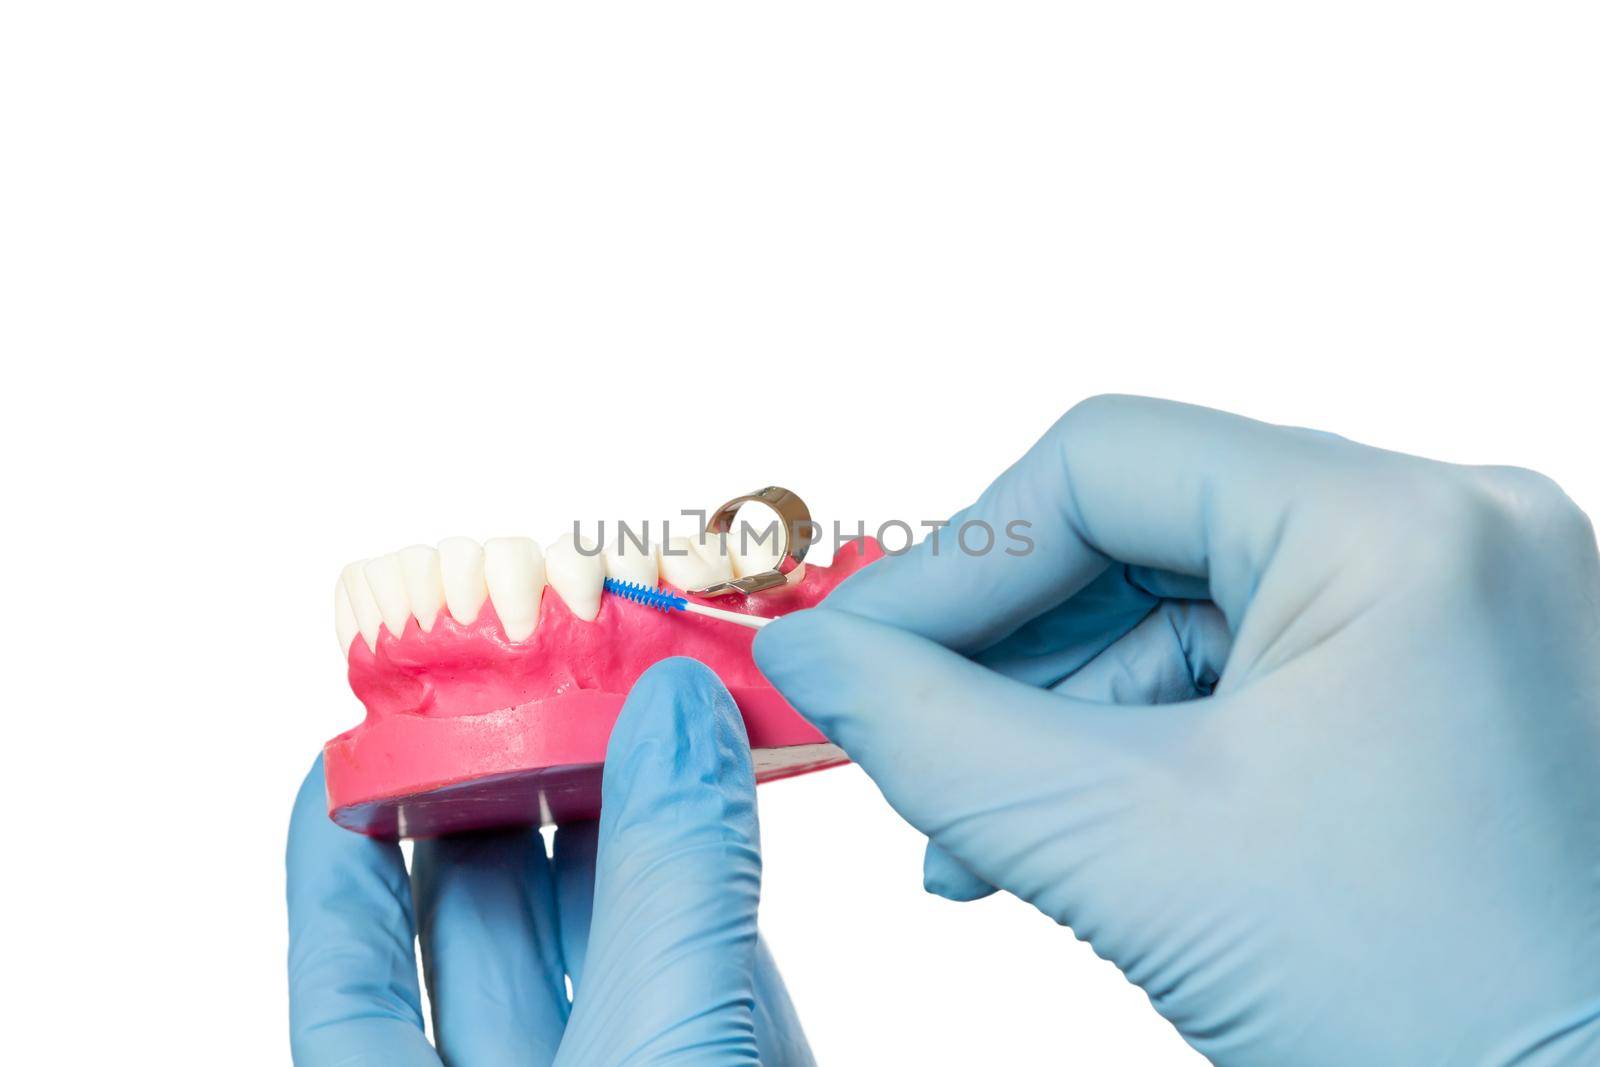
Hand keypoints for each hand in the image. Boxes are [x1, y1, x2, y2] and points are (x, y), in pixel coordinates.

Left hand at [287, 658, 813, 1066]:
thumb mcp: (659, 1056)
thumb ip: (667, 890)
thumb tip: (673, 713)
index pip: (347, 970)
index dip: (338, 850)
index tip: (350, 738)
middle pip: (488, 916)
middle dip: (517, 782)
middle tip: (544, 665)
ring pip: (609, 921)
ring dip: (631, 804)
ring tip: (642, 690)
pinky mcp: (737, 1060)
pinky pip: (713, 949)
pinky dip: (722, 859)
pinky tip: (731, 777)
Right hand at [754, 395, 1599, 1065]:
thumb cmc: (1445, 1019)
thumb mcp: (1136, 854)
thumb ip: (936, 735)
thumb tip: (812, 660)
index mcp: (1405, 527)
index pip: (1106, 463)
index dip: (957, 562)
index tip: (856, 651)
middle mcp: (1450, 534)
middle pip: (1142, 536)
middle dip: (1005, 658)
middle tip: (907, 743)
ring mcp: (1460, 606)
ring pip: (1187, 614)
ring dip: (1065, 719)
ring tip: (987, 836)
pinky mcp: (1446, 679)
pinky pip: (1251, 671)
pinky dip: (1148, 744)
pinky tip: (1079, 832)